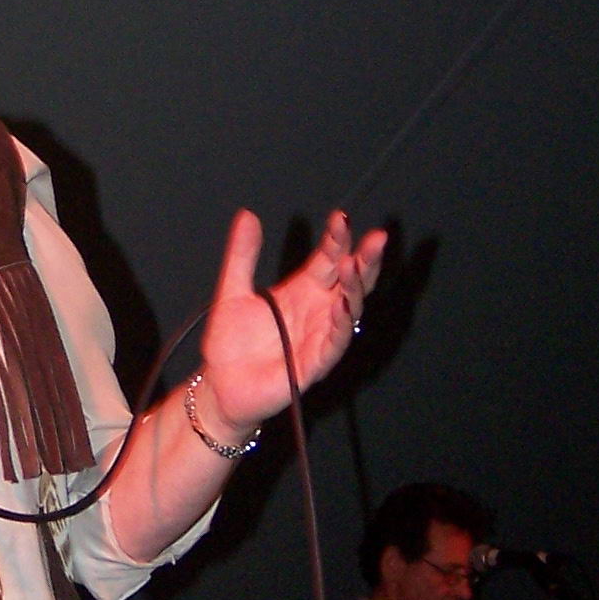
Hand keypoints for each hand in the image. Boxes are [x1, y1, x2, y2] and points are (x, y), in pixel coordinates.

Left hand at [195, 209, 386, 438]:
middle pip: (351, 280)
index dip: (337, 239)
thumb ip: (242, 255)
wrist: (220, 385)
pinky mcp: (314, 363)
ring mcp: (320, 336)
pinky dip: (342, 325)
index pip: (329, 258)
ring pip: (350, 309)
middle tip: (377, 237)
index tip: (340, 217)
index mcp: (303, 289)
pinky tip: (344, 307)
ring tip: (354, 266)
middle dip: (366, 259)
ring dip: (355, 288)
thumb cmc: (232, 342)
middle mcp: (318, 310)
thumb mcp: (232, 290)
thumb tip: (246, 215)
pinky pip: (335, 343)